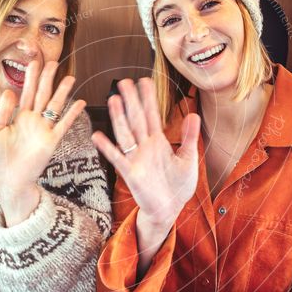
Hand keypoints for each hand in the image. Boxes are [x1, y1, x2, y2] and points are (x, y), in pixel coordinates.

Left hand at [0, 60, 85, 224]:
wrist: (8, 180)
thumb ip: (3, 111)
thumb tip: (9, 90)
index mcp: (19, 117)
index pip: (27, 92)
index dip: (31, 78)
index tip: (34, 62)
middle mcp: (33, 121)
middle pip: (43, 95)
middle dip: (47, 78)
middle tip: (53, 62)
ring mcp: (43, 130)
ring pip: (55, 106)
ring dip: (62, 92)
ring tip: (70, 77)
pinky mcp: (50, 142)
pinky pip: (63, 125)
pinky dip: (72, 114)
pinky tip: (80, 103)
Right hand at [92, 78, 198, 226]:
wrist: (170, 210)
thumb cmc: (178, 186)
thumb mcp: (188, 158)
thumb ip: (189, 136)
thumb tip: (193, 114)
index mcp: (159, 142)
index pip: (152, 115)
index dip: (148, 99)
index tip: (144, 81)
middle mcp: (146, 147)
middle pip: (136, 119)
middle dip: (131, 101)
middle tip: (124, 82)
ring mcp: (137, 159)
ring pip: (126, 133)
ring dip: (119, 118)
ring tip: (113, 100)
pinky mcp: (131, 174)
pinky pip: (118, 158)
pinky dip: (107, 148)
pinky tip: (98, 136)